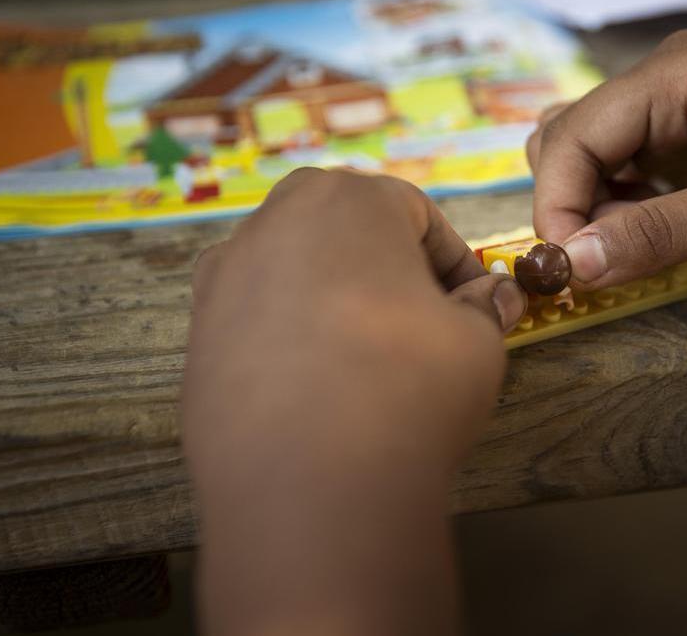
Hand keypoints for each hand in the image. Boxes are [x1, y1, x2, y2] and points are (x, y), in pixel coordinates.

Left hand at [182, 168, 524, 635]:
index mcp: (348, 199)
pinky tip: (316, 391)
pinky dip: (290, 340)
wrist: (309, 486)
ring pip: (297, 273)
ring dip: (335, 303)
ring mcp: (223, 278)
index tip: (471, 305)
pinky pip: (258, 320)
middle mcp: (273, 221)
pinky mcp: (197, 336)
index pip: (417, 214)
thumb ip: (485, 305)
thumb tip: (489, 296)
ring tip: (366, 364)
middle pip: (347, 231)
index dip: (453, 263)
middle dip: (388, 271)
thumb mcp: (477, 341)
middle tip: (421, 327)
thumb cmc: (407, 389)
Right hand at [527, 29, 686, 289]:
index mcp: (674, 74)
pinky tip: (647, 240)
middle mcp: (664, 80)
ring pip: (589, 157)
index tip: (569, 272)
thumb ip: (658, 235)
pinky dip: (618, 210)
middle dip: (568, 206)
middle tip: (595, 267)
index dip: (558, 206)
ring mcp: (675, 108)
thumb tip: (574, 266)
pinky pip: (624, 172)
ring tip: (626, 253)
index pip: (573, 137)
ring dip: (590, 209)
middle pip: (568, 141)